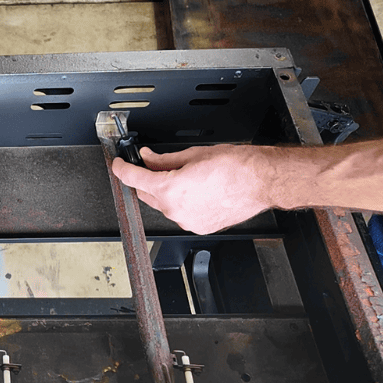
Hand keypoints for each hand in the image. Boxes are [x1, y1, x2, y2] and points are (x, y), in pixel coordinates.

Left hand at [109, 146, 274, 234]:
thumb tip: (149, 158)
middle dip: (146, 179)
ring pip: (164, 205)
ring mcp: (187, 221)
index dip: (122, 169)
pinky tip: (195, 191)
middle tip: (153, 164)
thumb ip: (164, 159)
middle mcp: (176, 209)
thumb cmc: (236, 167)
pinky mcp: (199, 227)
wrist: (262, 181)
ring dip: (165, 192)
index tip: (119, 164)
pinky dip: (181, 203)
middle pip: (146, 194)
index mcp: (170, 189)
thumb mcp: (193, 155)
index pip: (134, 179)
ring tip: (185, 176)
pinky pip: (181, 214)